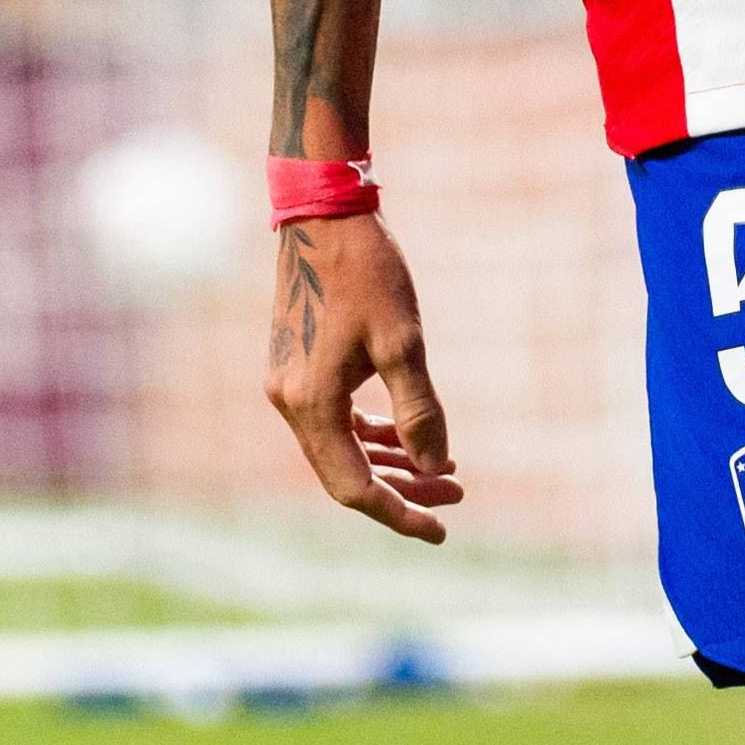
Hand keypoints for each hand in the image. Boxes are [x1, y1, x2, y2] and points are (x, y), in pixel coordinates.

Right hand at [265, 211, 458, 541]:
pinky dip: (371, 432)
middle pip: (345, 474)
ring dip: (390, 461)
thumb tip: (435, 467)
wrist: (324, 215)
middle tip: (456, 493)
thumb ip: (419, 412)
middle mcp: (289, 402)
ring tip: (444, 468)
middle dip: (402, 489)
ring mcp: (289, 385)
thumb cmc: (367, 272)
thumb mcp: (403, 343)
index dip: (399, 513)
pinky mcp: (297, 367)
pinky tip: (406, 432)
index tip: (441, 529)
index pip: (353, 487)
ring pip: (341, 448)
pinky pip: (335, 420)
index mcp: (310, 403)